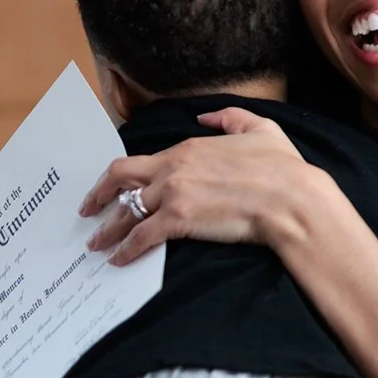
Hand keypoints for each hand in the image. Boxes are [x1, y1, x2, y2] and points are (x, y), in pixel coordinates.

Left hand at [80, 110, 310, 264]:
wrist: (291, 199)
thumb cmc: (282, 167)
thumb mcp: (260, 128)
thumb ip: (229, 118)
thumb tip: (206, 118)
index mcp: (187, 147)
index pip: (143, 160)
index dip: (125, 175)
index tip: (115, 187)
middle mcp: (172, 168)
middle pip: (120, 178)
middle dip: (98, 194)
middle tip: (87, 209)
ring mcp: (173, 194)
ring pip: (126, 210)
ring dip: (107, 229)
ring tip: (96, 244)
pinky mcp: (179, 221)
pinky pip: (142, 236)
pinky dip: (126, 249)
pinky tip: (118, 260)